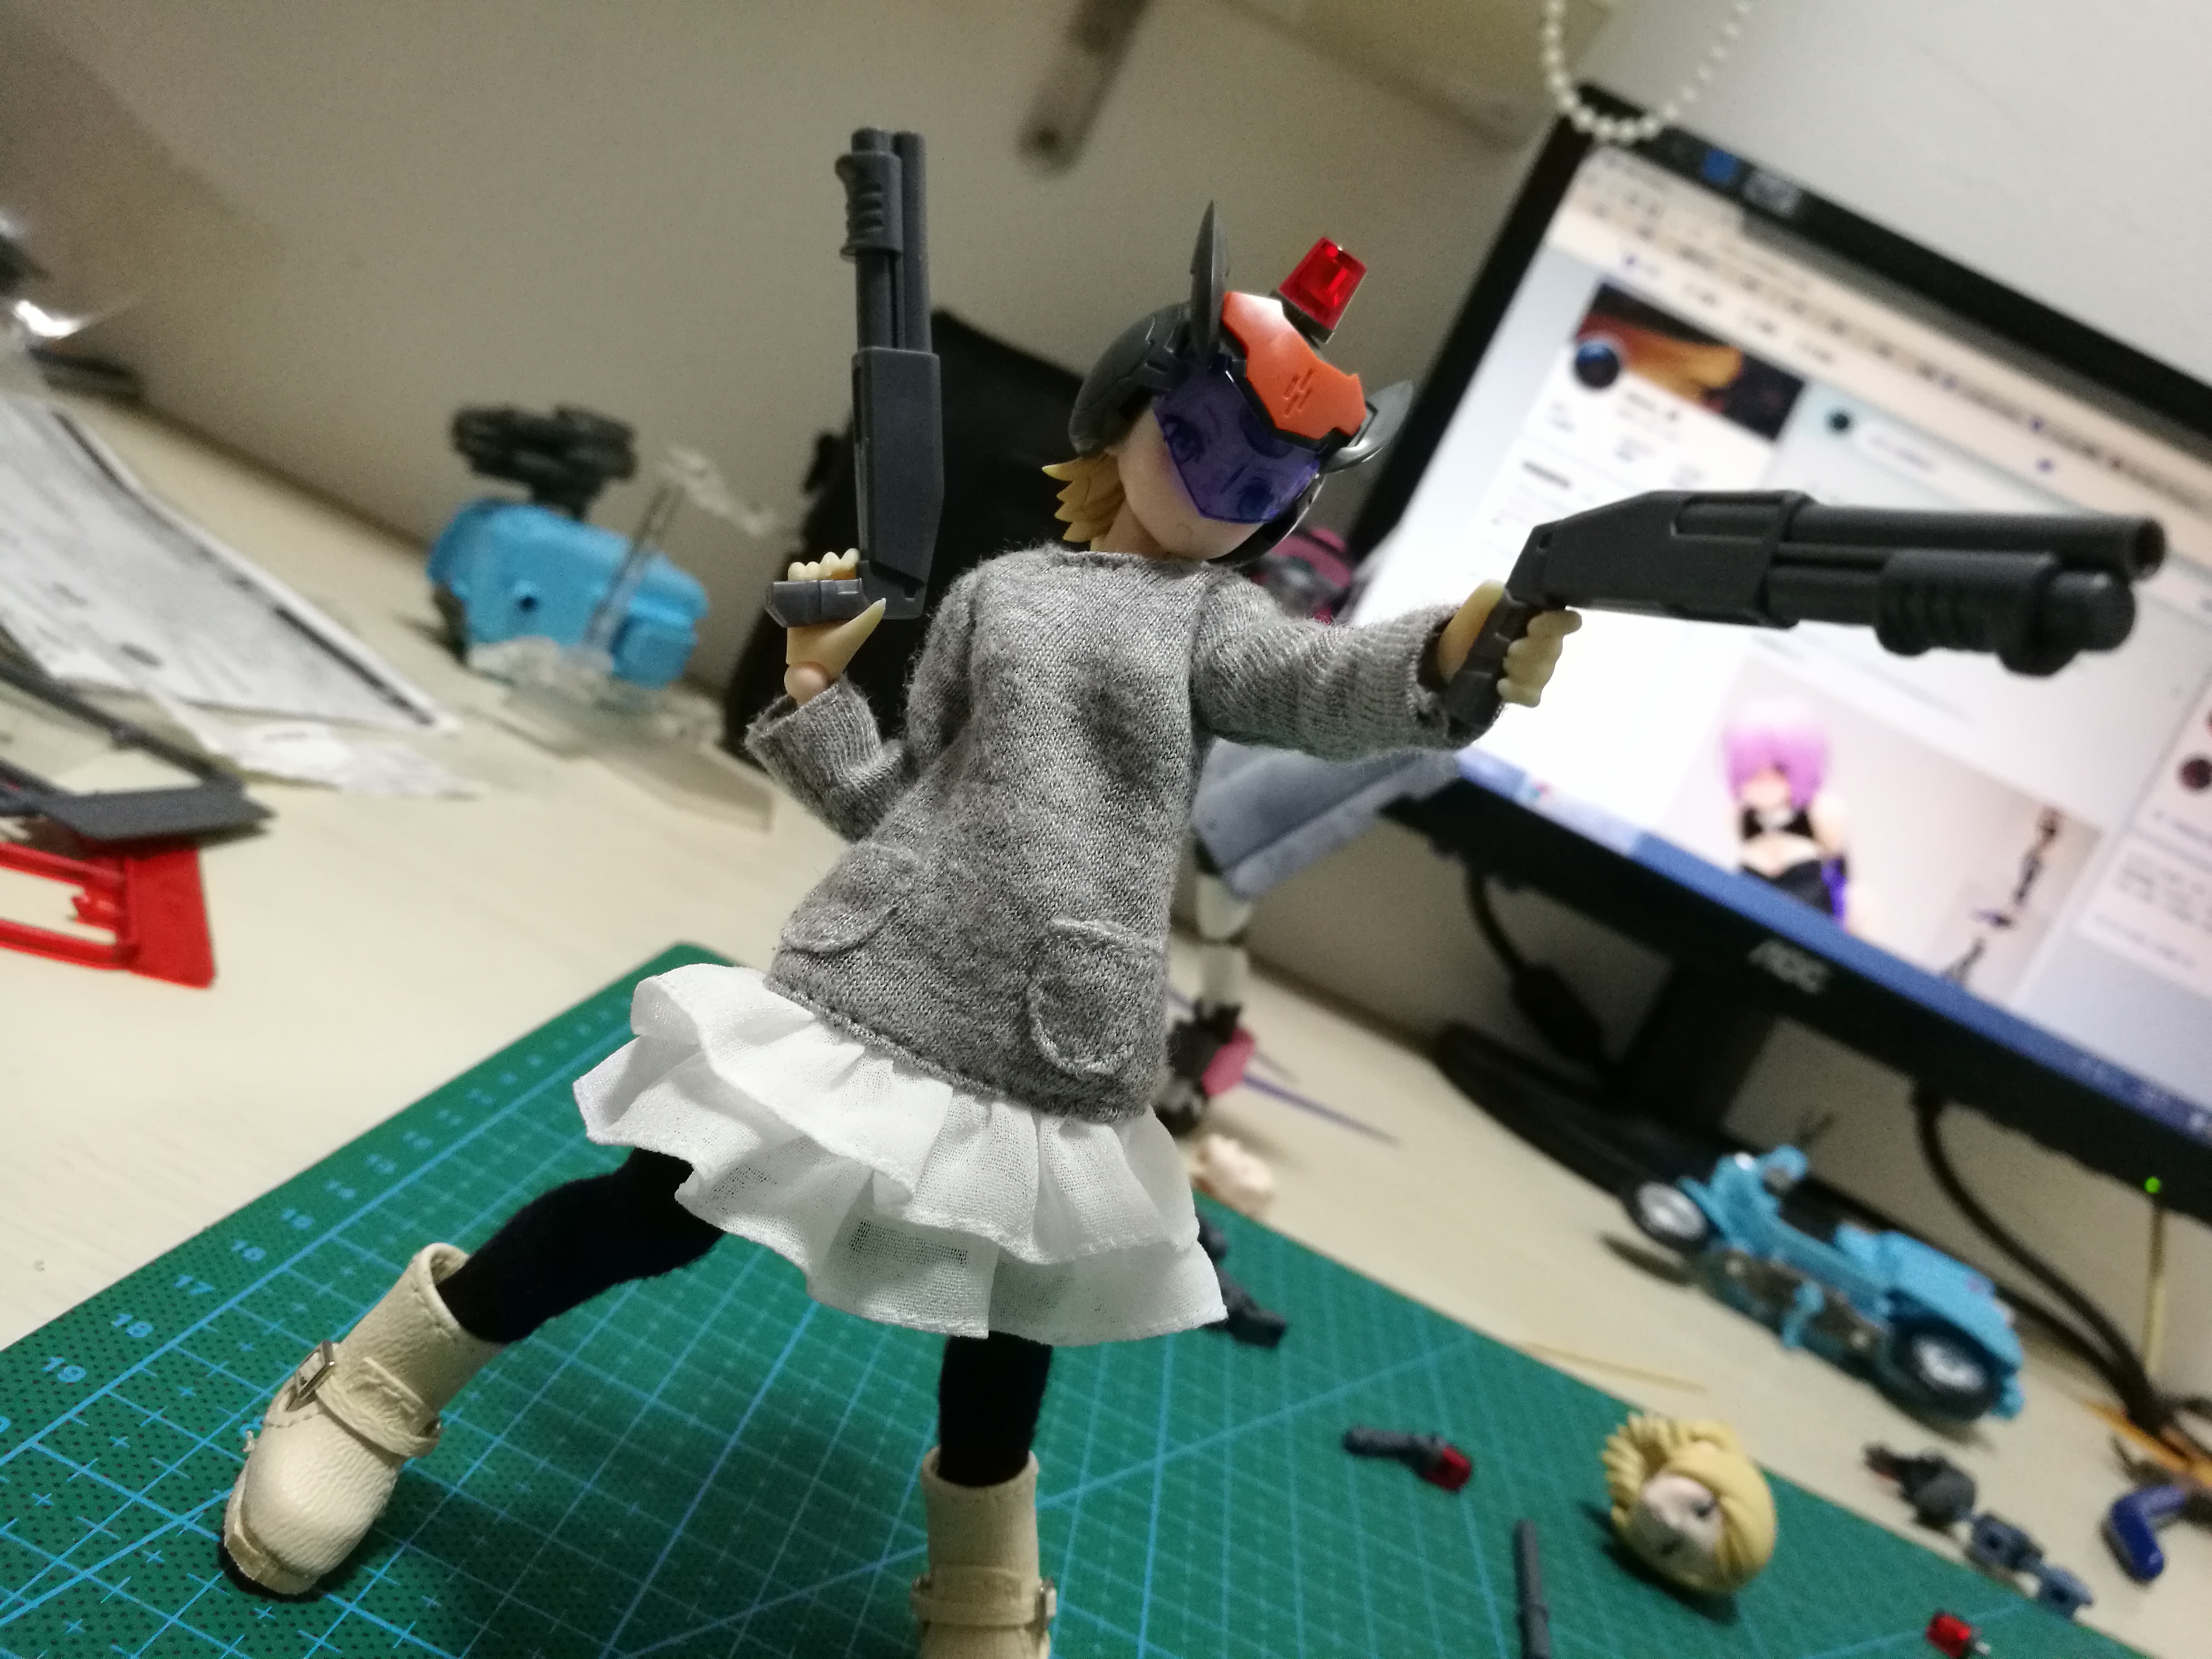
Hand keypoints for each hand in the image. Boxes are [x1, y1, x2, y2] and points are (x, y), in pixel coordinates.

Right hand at [783, 550, 884, 704]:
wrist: (813, 666)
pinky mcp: (796, 598)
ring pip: (812, 567)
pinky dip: (796, 571)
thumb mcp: (857, 632)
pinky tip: (799, 578)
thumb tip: (883, 600)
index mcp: (850, 594)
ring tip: (812, 581)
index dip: (848, 559)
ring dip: (812, 568)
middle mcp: (832, 590)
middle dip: (828, 563)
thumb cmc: (838, 650)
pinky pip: (794, 576)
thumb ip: (870, 617)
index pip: (851, 567)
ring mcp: (813, 593)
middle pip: (829, 562)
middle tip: (828, 574)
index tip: (846, 564)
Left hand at [1435, 580, 1580, 707]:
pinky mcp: (1528, 692)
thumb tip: (1498, 590)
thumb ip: (1490, 594)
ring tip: (1502, 664)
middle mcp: (1549, 645)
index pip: (1568, 621)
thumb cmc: (1477, 625)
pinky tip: (1501, 684)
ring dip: (1519, 669)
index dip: (1555, 624)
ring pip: (1543, 675)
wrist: (1455, 655)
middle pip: (1554, 651)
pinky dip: (1517, 691)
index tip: (1532, 625)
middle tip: (1509, 648)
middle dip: (1528, 650)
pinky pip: (1533, 697)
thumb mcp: (1479, 605)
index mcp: (1543, 619)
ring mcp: (1540, 671)